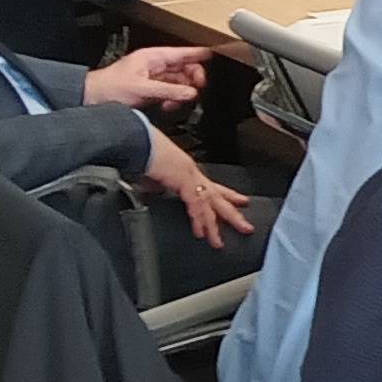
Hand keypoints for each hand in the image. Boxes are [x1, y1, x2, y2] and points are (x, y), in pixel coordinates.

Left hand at [88, 45, 209, 111]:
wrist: (90, 99)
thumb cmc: (108, 88)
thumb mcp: (143, 89)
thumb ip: (169, 91)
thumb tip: (191, 92)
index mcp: (153, 57)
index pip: (183, 53)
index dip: (200, 55)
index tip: (214, 57)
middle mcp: (155, 66)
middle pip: (185, 68)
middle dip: (193, 80)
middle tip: (196, 90)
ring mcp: (153, 78)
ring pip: (179, 82)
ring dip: (182, 92)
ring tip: (178, 102)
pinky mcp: (150, 91)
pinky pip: (170, 93)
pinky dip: (173, 100)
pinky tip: (169, 106)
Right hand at [137, 129, 255, 248]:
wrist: (135, 140)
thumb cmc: (141, 151)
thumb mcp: (151, 174)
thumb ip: (156, 185)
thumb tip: (153, 192)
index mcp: (187, 170)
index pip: (210, 186)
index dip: (226, 195)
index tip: (240, 202)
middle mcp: (192, 172)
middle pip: (217, 196)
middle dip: (232, 212)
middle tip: (246, 227)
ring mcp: (189, 176)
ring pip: (209, 204)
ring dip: (214, 224)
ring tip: (219, 241)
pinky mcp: (183, 181)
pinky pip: (195, 204)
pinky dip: (198, 219)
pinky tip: (202, 232)